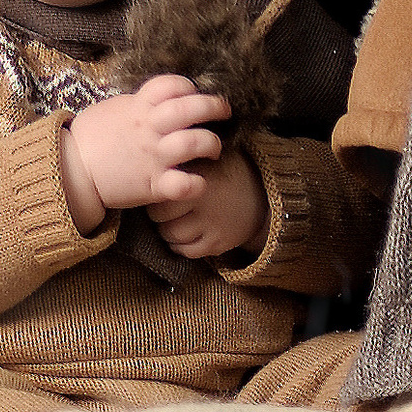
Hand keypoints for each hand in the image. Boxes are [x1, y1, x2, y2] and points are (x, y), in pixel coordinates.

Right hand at [60, 76, 231, 231]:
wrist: (71, 171)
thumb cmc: (91, 138)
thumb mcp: (114, 109)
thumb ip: (139, 103)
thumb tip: (160, 96)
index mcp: (138, 107)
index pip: (170, 85)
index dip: (187, 86)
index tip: (192, 93)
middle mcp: (149, 129)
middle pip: (189, 109)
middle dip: (213, 106)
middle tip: (222, 110)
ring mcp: (152, 157)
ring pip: (192, 143)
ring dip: (210, 143)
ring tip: (213, 147)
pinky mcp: (153, 185)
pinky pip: (183, 185)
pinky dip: (196, 184)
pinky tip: (200, 182)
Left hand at [148, 147, 266, 263]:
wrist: (264, 192)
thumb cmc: (225, 172)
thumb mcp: (205, 159)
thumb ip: (180, 166)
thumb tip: (147, 171)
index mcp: (199, 182)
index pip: (158, 199)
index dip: (156, 197)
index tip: (162, 193)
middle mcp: (205, 206)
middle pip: (161, 220)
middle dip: (160, 216)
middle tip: (167, 209)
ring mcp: (212, 227)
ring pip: (172, 238)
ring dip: (169, 232)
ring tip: (177, 221)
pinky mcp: (219, 244)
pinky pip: (188, 252)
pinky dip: (182, 246)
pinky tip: (187, 234)